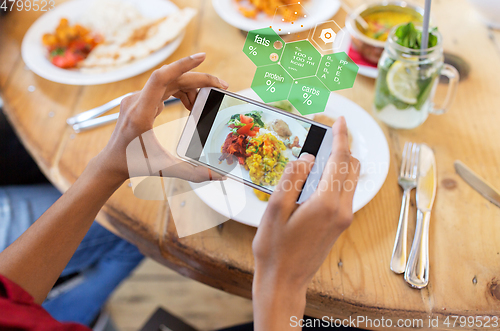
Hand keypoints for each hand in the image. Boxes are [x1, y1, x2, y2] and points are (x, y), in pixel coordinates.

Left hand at [96, 53, 228, 183]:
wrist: (111, 162)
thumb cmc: (134, 165)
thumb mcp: (165, 169)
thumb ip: (193, 173)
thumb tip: (219, 176)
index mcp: (141, 114)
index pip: (161, 77)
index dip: (183, 65)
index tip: (203, 57)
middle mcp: (136, 101)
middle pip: (172, 78)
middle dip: (199, 80)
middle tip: (222, 86)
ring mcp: (136, 98)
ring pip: (169, 81)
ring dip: (191, 87)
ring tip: (205, 101)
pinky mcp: (138, 100)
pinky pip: (163, 87)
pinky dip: (180, 91)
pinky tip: (190, 104)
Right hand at [252, 117, 359, 329]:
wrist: (284, 282)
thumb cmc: (274, 248)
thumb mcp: (275, 209)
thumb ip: (292, 178)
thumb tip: (306, 157)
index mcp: (327, 203)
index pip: (341, 160)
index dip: (341, 137)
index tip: (340, 121)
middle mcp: (343, 209)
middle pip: (352, 167)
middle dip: (341, 147)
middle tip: (322, 137)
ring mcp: (344, 218)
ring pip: (350, 179)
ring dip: (339, 163)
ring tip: (314, 158)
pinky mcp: (341, 224)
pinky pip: (345, 192)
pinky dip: (336, 178)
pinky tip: (313, 180)